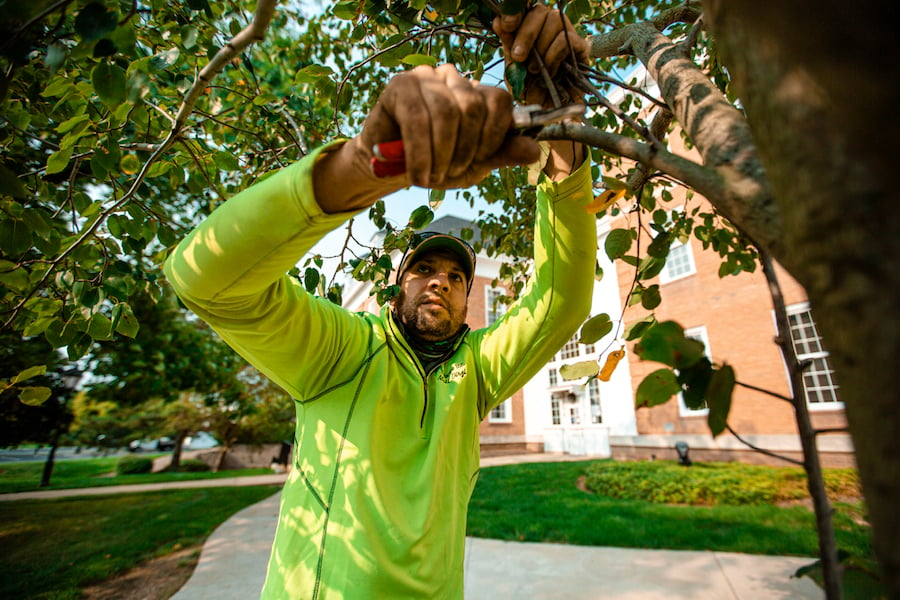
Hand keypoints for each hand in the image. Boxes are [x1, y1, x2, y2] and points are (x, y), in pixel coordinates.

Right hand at [359, 64, 540, 188]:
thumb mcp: (473, 164)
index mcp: (477, 92)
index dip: (493, 137)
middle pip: (473, 108)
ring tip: (432, 176)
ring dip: (441, 155)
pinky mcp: (400, 85)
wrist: (391, 167)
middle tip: (450, 173)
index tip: (478, 161)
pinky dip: (420, 153)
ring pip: (446, 114)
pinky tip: (418, 174)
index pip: (500, 101)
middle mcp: (454, 78)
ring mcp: (427, 77)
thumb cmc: (435, 162)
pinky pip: (416, 119)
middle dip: (465, 150)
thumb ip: (501, 154)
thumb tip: (534, 150)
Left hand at [493, 5, 588, 107]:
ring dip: (541, 47)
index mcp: (531, 26)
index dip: (515, 13)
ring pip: (555, 21)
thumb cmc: (529, 87)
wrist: (546, 110)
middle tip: (518, 57)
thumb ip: (508, 44)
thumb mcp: (513, 67)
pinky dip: (554, 55)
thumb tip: (498, 22)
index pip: (524, 9)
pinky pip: (565, 40)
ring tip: (534, 70)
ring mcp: (566, 33)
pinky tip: (550, 71)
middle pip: (539, 12)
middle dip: (526, 34)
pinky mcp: (580, 46)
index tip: (505, 24)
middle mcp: (549, 25)